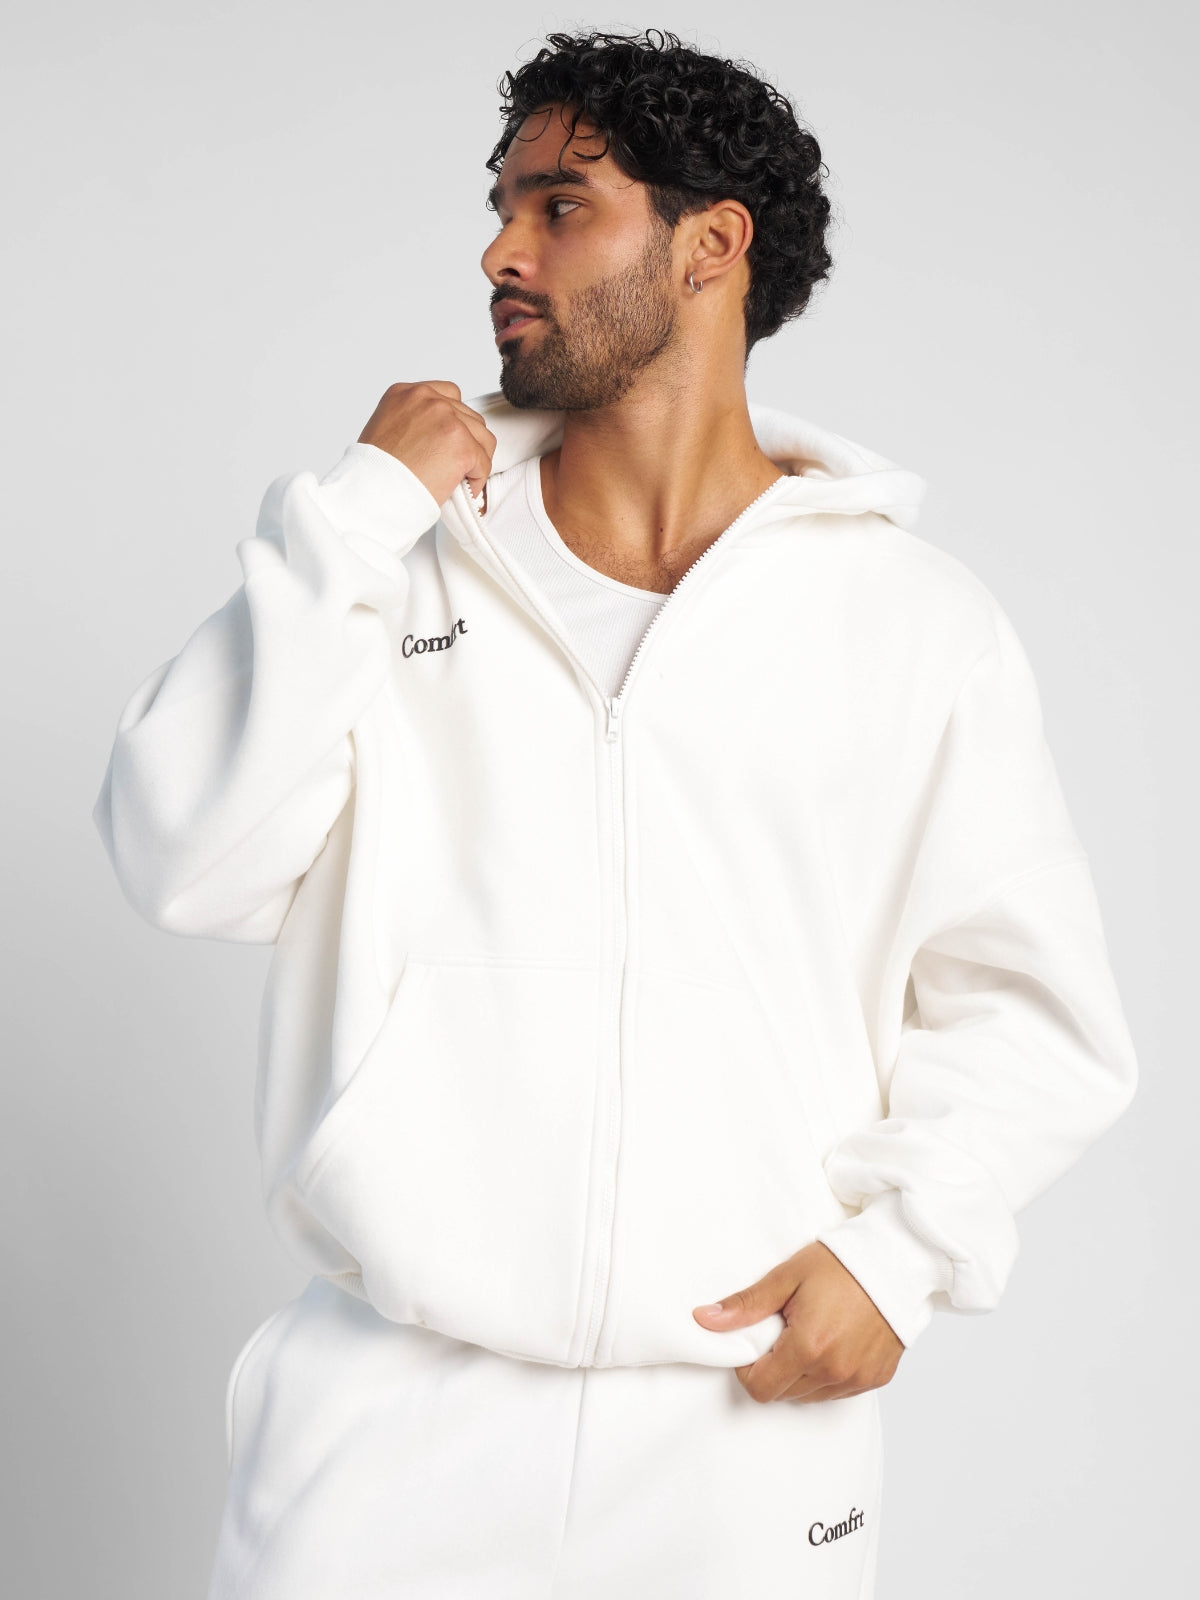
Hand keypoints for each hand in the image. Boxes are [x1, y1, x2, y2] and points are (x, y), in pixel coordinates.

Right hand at [358, 381, 496, 504]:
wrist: (371, 495)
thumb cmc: (373, 473)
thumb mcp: (385, 430)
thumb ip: (413, 422)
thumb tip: (435, 437)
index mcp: (406, 393)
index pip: (448, 395)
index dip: (452, 423)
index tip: (446, 444)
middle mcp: (427, 399)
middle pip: (468, 417)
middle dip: (465, 443)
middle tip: (452, 467)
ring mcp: (447, 420)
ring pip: (482, 438)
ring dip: (474, 460)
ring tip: (457, 479)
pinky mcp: (462, 445)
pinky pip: (484, 463)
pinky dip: (476, 480)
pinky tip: (460, 490)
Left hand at [692, 1240, 903, 1402]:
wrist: (896, 1259)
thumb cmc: (842, 1263)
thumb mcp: (787, 1276)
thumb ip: (746, 1304)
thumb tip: (704, 1319)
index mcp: (809, 1347)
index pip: (760, 1388)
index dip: (748, 1368)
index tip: (756, 1341)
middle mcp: (835, 1371)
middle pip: (784, 1393)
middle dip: (775, 1368)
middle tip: (784, 1329)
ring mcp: (858, 1379)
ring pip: (811, 1395)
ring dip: (802, 1373)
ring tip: (811, 1331)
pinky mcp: (877, 1379)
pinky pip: (839, 1391)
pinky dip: (829, 1373)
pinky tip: (834, 1340)